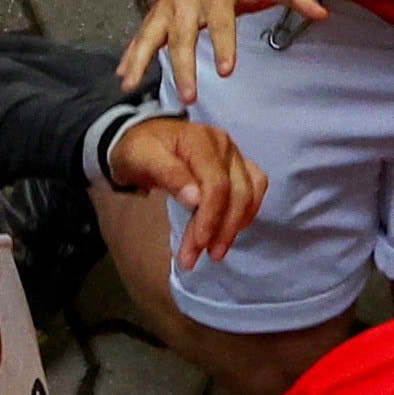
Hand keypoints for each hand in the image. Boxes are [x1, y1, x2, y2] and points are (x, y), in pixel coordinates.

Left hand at [103, 115, 270, 269]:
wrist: (142, 137)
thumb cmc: (139, 149)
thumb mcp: (141, 158)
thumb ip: (168, 174)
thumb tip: (195, 199)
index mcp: (201, 141)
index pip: (217, 185)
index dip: (210, 218)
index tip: (197, 245)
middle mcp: (224, 145)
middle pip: (237, 192)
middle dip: (219, 230)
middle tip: (194, 257)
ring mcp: (233, 155)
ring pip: (249, 193)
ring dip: (234, 226)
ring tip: (214, 252)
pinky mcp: (236, 165)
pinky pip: (254, 189)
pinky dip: (245, 213)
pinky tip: (227, 232)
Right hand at [119, 0, 322, 96]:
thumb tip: (321, 13)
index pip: (221, 22)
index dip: (224, 45)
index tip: (227, 70)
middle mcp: (187, 1)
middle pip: (182, 37)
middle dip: (184, 66)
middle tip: (190, 95)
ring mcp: (166, 9)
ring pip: (151, 37)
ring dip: (141, 62)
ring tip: (131, 86)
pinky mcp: (153, 16)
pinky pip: (139, 38)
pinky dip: (129, 57)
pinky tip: (122, 78)